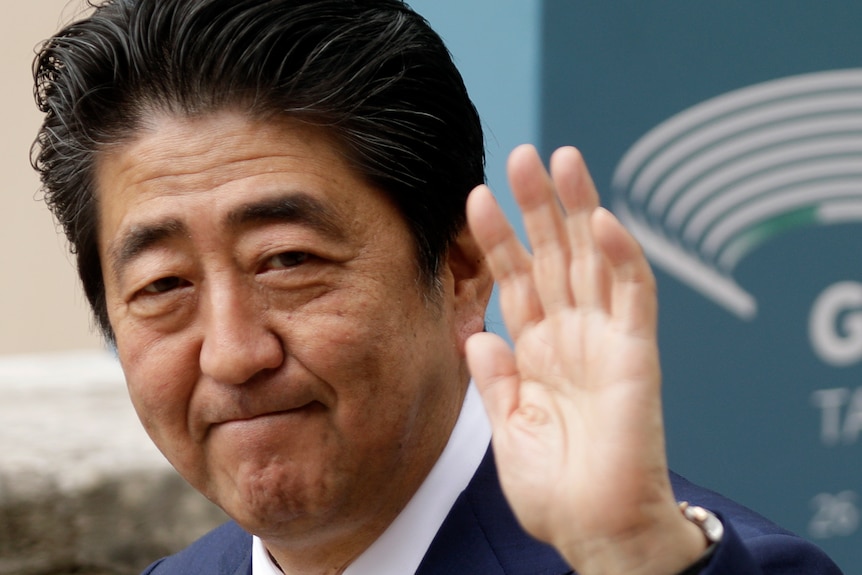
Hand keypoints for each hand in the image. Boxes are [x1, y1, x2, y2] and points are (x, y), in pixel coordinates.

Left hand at [465, 145, 705, 574]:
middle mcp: (571, 336)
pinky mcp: (637, 353)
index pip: (515, 279)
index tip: (474, 197)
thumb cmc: (556, 490)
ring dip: (578, 209)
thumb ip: (495, 379)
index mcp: (538, 351)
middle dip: (537, 205)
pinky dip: (620, 256)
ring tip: (559, 160)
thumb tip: (476, 334)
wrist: (596, 530)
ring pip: (593, 258)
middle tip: (521, 154)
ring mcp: (605, 339)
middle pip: (553, 255)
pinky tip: (600, 220)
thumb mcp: (508, 429)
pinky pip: (632, 295)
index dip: (497, 238)